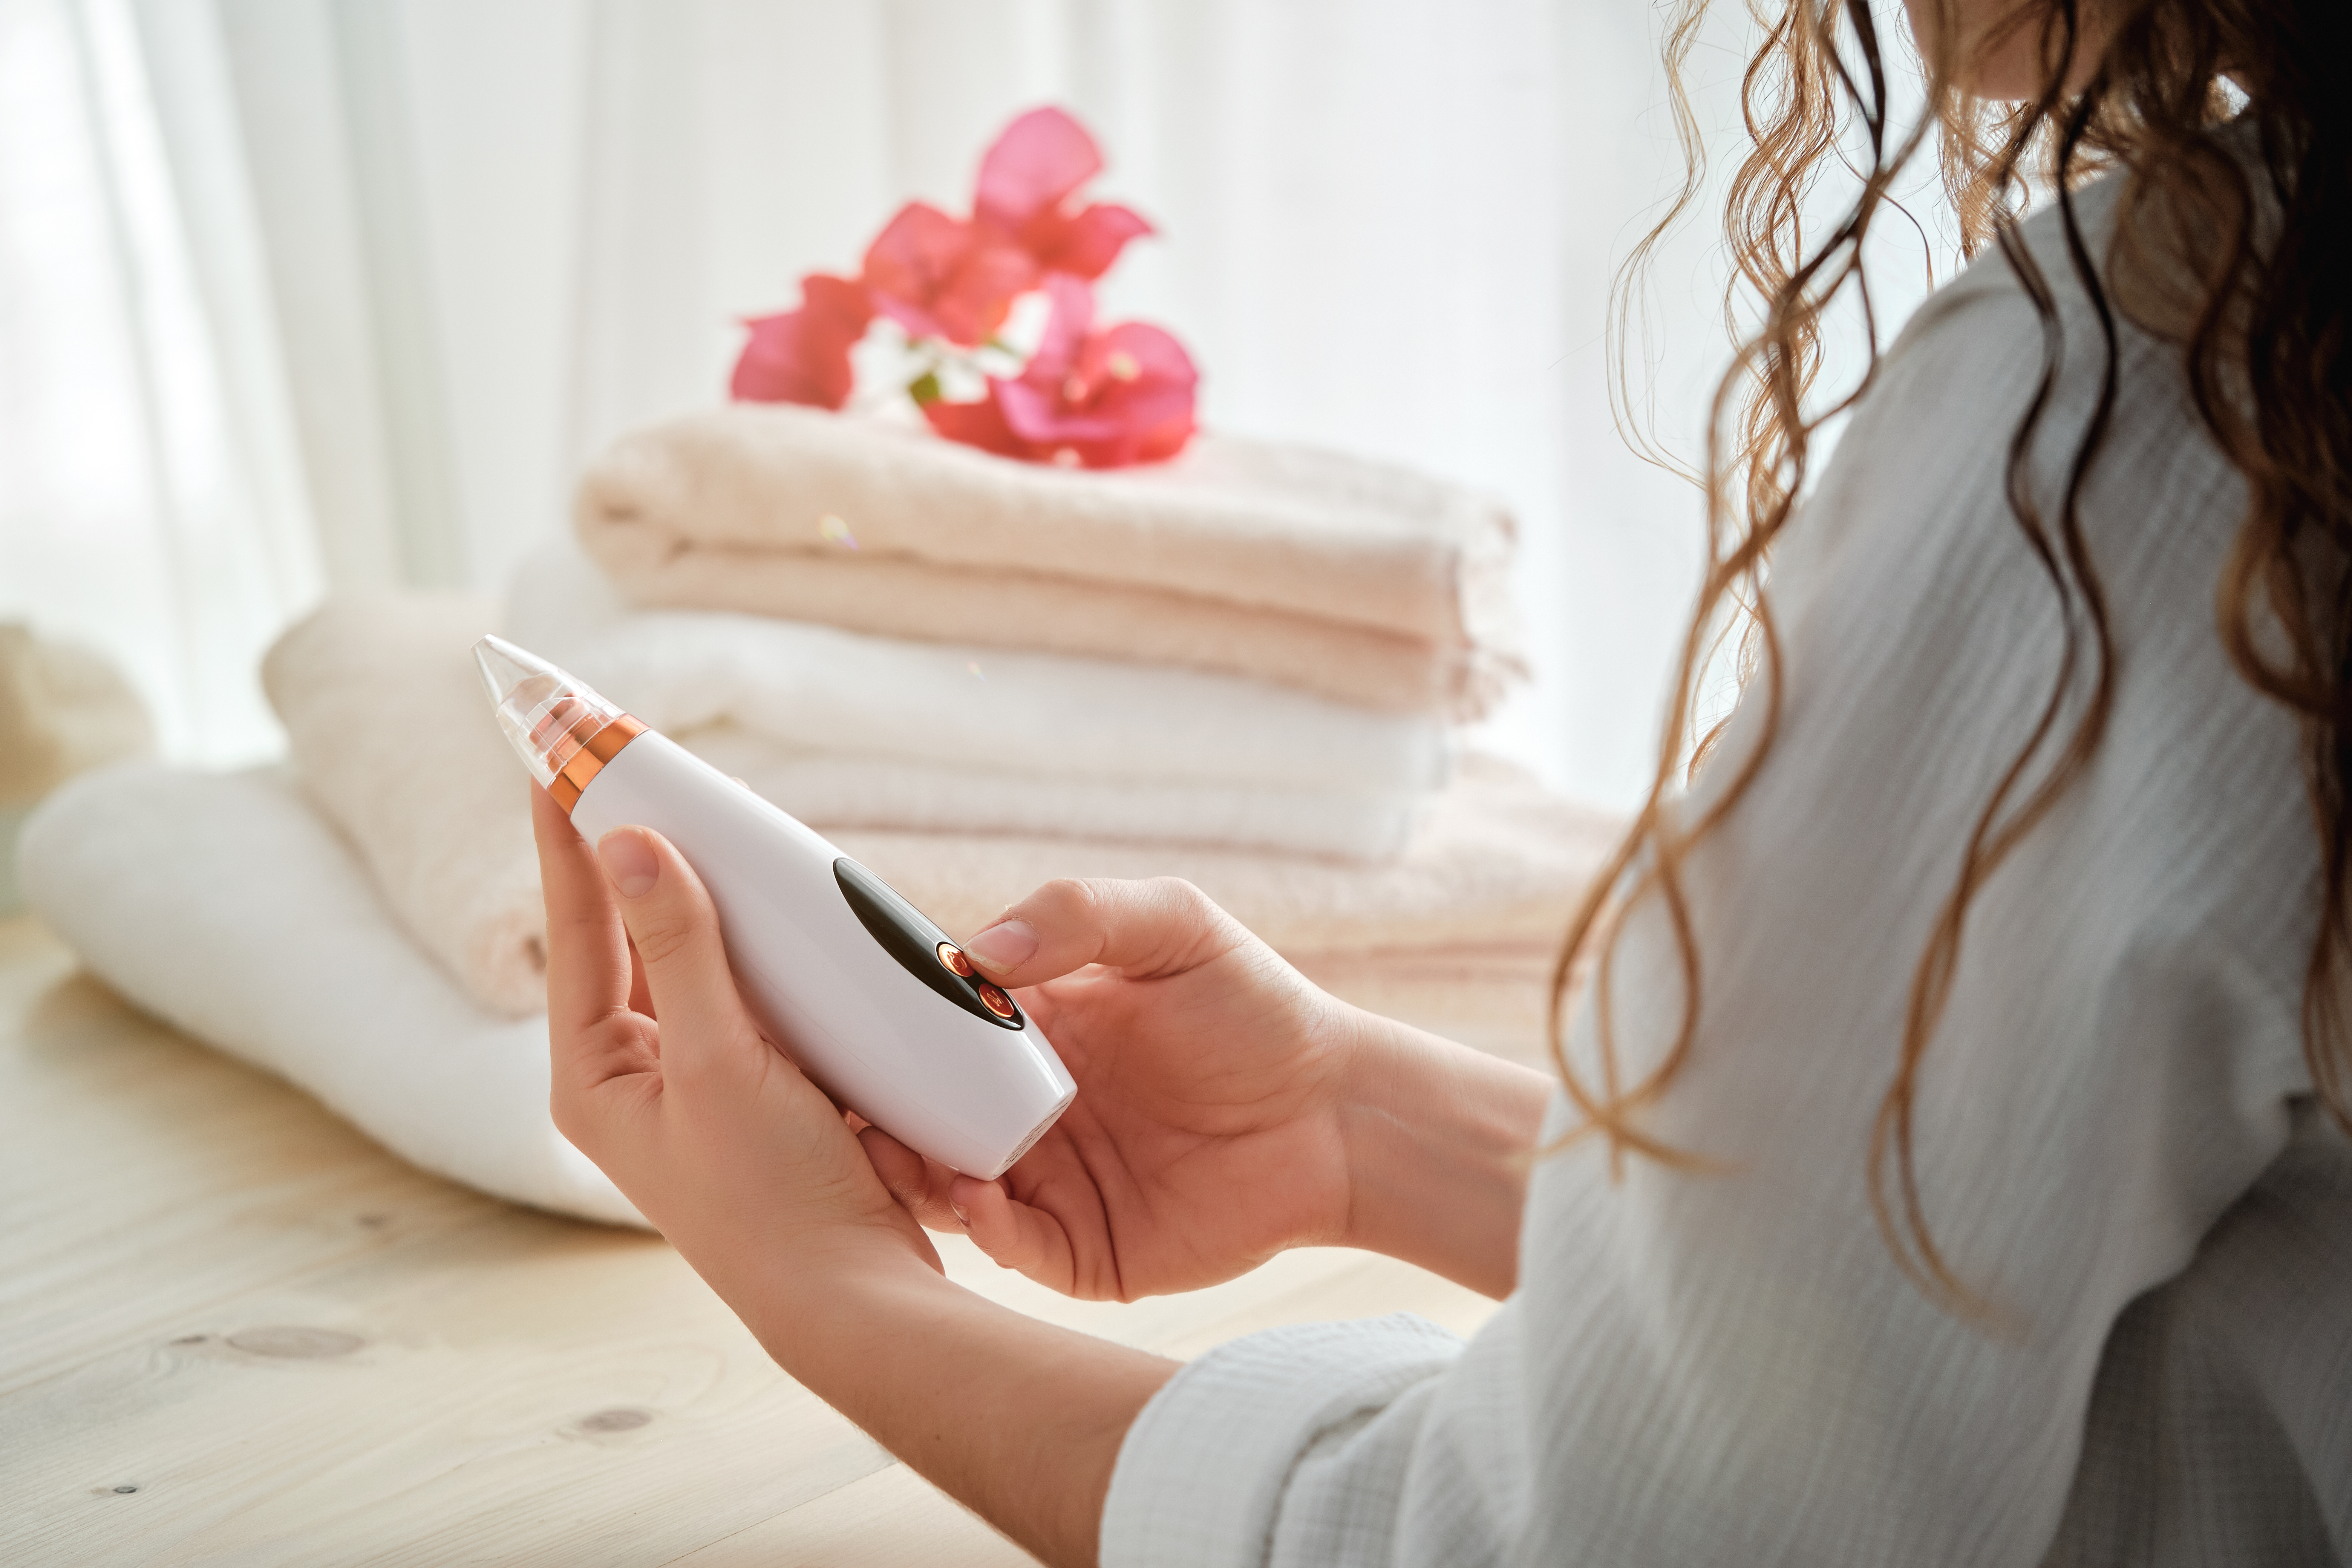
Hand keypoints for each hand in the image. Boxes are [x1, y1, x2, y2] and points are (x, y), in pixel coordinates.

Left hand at [529, 784, 937, 1298]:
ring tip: (692, 817)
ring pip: (686, 961)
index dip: (566, 837)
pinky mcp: (757, 1090)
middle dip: (629, 855)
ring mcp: (695, 1085)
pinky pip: (745, 994)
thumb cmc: (776, 1198)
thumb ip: (680, 948)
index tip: (554, 755)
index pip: (573, 927)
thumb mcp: (724, 1062)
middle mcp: (634, 1077)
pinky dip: (755, 945)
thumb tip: (625, 843)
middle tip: (626, 767)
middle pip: (622, 937)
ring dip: (696, 895)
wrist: (854, 1298)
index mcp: (596, 1077)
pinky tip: (772, 906)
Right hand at [857, 877, 1551, 1300]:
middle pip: (919, 1114)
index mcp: (1033, 1031)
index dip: (879, 1027)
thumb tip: (978, 949)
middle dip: (873, 1109)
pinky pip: (1008, 1245)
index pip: (930, 1030)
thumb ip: (1082, 914)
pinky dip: (980, 1226)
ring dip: (909, 1170)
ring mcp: (1048, 1182)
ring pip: (944, 1185)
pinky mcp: (1081, 1249)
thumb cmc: (1260, 1009)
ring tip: (891, 1148)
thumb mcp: (1176, 927)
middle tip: (838, 1100)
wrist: (1341, 1115)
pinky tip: (972, 1195)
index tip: (829, 1021)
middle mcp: (1025, 1109)